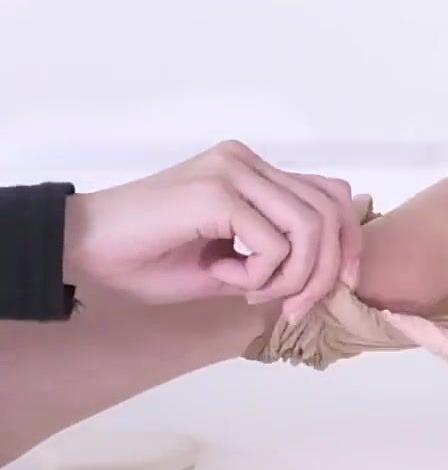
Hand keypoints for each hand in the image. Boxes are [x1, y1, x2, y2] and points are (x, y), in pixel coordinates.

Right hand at [63, 141, 364, 322]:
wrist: (80, 248)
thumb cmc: (143, 258)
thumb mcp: (225, 264)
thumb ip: (273, 260)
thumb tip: (323, 279)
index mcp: (252, 171)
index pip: (330, 196)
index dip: (346, 243)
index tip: (338, 287)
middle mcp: (248, 162)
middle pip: (330, 211)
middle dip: (325, 270)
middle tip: (293, 307)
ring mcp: (234, 171)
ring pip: (311, 227)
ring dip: (293, 276)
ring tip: (254, 292)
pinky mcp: (218, 192)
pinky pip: (274, 244)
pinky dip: (260, 275)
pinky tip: (221, 276)